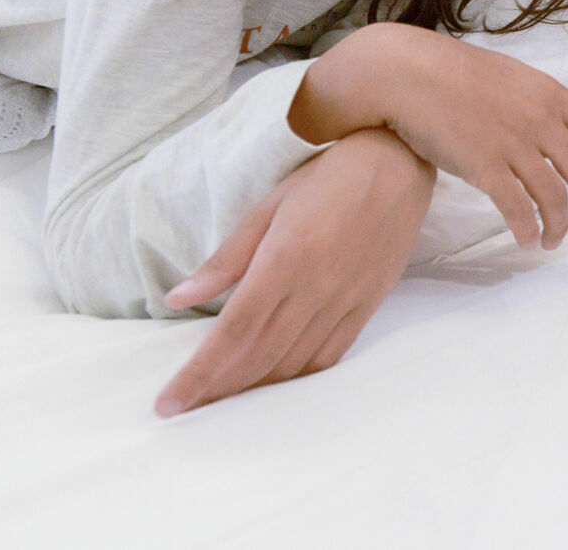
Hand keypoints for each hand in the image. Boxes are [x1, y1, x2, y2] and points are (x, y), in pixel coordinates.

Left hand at [154, 128, 434, 417]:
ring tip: (222, 397)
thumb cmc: (327, 177)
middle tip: (185, 407)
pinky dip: (297, 377)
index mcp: (285, 258)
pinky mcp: (369, 304)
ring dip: (254, 387)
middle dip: (216, 390)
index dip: (198, 374)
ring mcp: (347, 299)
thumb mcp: (267, 207)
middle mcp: (317, 287)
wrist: (398, 161)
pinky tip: (275, 380)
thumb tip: (177, 299)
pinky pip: (329, 356)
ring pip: (294, 364)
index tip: (168, 405)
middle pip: (258, 357)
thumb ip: (225, 259)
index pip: (232, 333)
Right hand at [290, 22, 567, 250]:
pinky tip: (529, 241)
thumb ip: (538, 102)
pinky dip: (528, 229)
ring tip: (554, 241)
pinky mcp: (485, 167)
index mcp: (552, 94)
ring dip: (558, 225)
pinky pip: (518, 208)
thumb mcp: (512, 77)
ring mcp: (514, 144)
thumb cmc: (454, 74)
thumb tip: (554, 129)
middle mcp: (540, 120)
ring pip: (553, 196)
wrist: (408, 74)